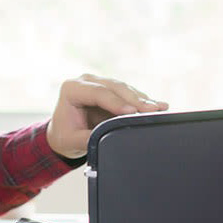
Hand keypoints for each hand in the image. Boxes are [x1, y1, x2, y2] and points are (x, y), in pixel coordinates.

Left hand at [47, 74, 167, 158]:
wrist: (63, 134)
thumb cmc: (64, 136)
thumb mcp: (72, 141)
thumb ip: (87, 138)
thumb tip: (108, 137)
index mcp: (71, 89)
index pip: (98, 93)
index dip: (116, 102)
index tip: (132, 111)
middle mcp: (86, 81)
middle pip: (115, 87)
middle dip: (135, 99)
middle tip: (152, 110)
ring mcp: (100, 83)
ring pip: (125, 89)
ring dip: (142, 99)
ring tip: (159, 108)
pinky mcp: (111, 90)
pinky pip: (129, 93)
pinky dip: (143, 100)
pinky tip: (158, 105)